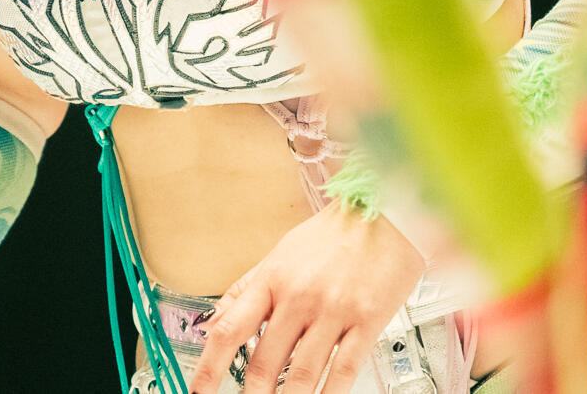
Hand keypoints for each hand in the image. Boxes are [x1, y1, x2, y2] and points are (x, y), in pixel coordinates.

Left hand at [189, 201, 424, 392]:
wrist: (387, 211)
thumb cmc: (333, 234)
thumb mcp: (280, 254)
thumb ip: (246, 290)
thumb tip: (214, 322)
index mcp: (273, 278)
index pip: (230, 329)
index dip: (210, 367)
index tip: (198, 391)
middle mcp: (299, 296)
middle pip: (264, 362)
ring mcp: (334, 310)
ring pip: (302, 375)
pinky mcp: (367, 321)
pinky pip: (343, 370)